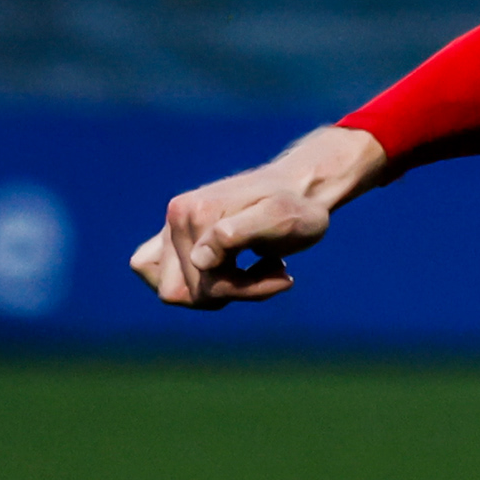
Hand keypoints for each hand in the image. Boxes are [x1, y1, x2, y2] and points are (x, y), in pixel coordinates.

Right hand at [130, 125, 389, 307]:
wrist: (307, 185)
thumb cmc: (302, 206)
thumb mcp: (284, 222)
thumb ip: (238, 235)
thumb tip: (199, 256)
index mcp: (190, 215)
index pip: (193, 288)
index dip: (237, 292)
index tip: (278, 273)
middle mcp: (174, 217)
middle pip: (177, 293)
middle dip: (225, 293)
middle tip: (267, 272)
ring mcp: (174, 227)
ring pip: (173, 289)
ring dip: (218, 290)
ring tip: (256, 269)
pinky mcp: (180, 234)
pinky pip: (171, 276)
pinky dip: (207, 283)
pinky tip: (246, 270)